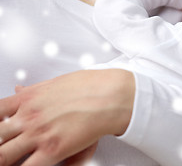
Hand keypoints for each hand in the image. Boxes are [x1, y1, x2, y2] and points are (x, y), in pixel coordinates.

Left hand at [0, 69, 134, 165]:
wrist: (109, 95)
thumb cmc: (88, 87)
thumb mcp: (54, 84)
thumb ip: (32, 90)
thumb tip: (18, 88)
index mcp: (26, 99)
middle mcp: (27, 117)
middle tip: (3, 149)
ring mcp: (38, 134)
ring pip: (3, 156)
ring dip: (4, 159)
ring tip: (9, 161)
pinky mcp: (53, 149)